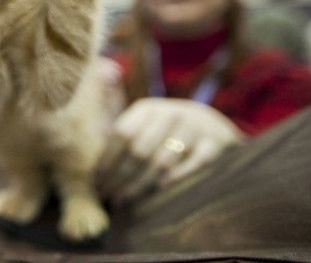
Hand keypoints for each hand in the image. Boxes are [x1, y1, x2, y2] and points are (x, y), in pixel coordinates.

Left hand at [96, 98, 243, 203]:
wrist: (212, 125)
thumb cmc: (167, 133)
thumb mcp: (146, 125)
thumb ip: (124, 141)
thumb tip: (95, 174)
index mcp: (147, 109)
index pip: (122, 133)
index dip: (107, 159)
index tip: (97, 183)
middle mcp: (170, 113)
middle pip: (139, 149)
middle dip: (120, 176)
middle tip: (108, 198)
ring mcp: (194, 126)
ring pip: (161, 160)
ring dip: (139, 183)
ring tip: (124, 201)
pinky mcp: (215, 142)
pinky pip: (193, 163)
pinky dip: (175, 177)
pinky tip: (158, 191)